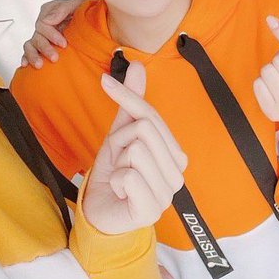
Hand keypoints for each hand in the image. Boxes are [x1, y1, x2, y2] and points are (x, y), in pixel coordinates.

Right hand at [21, 0, 92, 66]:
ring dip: (33, 55)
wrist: (105, 22)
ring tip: (40, 65)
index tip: (64, 44)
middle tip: (55, 58)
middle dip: (45, 47)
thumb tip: (48, 21)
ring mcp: (44, 36)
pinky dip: (26, 57)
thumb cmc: (91, 10)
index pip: (42, 23)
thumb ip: (64, 8)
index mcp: (51, 11)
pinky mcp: (44, 47)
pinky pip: (30, 51)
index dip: (51, 34)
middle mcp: (45, 23)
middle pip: (37, 35)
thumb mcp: (80, 3)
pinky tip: (26, 65)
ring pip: (31, 44)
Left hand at [82, 61, 187, 235]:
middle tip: (117, 162)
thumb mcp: (120, 135)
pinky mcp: (152, 210)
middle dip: (118, 142)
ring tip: (120, 178)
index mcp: (176, 154)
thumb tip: (137, 64)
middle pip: (143, 130)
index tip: (104, 81)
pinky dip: (115, 181)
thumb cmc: (114, 174)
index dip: (125, 98)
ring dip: (116, 163)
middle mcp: (178, 173)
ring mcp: (168, 194)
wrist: (100, 214)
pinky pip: (128, 176)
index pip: (150, 115)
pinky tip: (120, 193)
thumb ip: (131, 104)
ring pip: (135, 151)